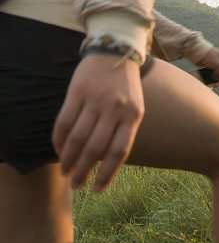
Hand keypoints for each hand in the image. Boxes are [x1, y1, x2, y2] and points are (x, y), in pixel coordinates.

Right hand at [52, 54, 143, 191]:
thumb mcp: (135, 107)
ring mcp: (95, 100)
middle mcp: (115, 109)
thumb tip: (107, 163)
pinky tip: (59, 150)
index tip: (98, 190)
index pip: (119, 151)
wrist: (116, 52)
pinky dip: (59, 140)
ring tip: (66, 171)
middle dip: (84, 171)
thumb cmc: (126, 87)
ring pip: (78, 138)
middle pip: (96, 148)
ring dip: (69, 159)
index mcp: (133, 115)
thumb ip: (124, 131)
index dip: (108, 173)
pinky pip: (64, 122)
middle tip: (76, 184)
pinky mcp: (77, 93)